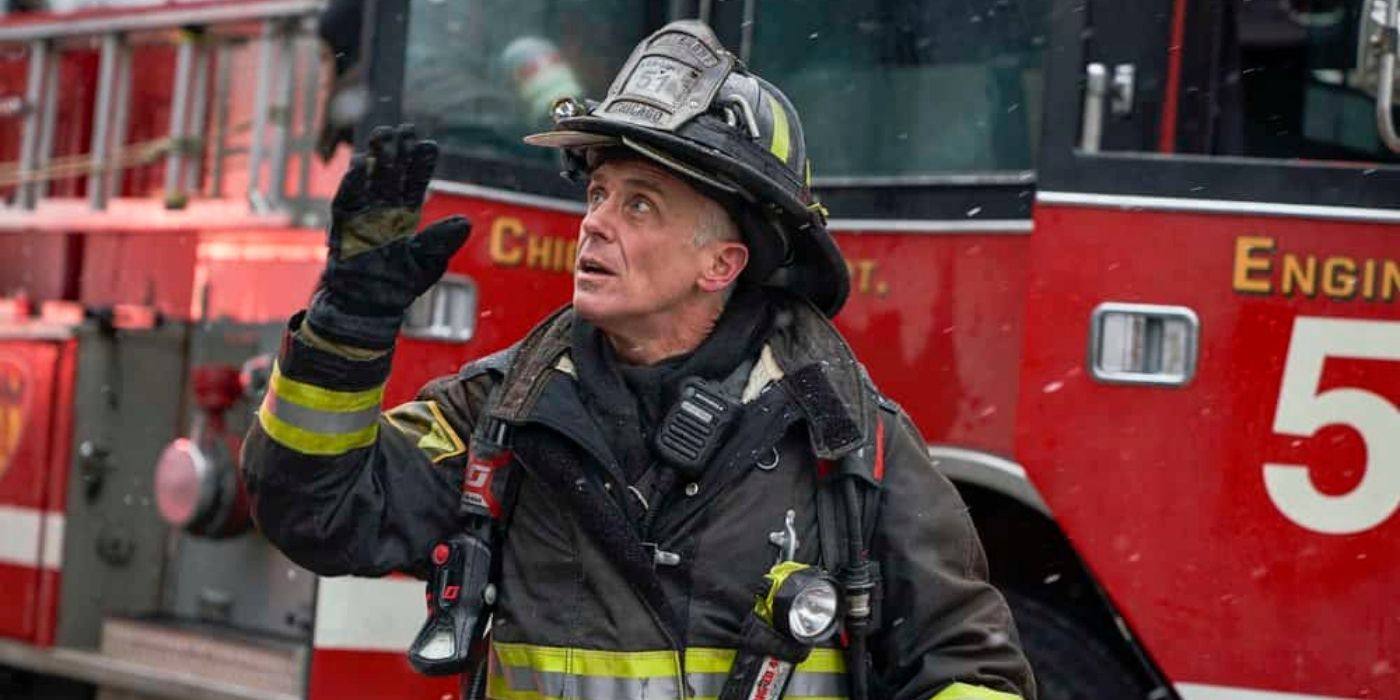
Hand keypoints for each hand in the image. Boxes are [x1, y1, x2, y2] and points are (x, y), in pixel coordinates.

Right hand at [306, 124, 471, 348]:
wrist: (365, 311)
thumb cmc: (396, 290)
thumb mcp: (426, 264)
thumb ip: (442, 242)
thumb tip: (466, 221)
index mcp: (404, 219)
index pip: (413, 186)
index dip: (420, 166)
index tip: (428, 144)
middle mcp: (382, 214)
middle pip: (389, 176)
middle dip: (396, 152)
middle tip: (403, 127)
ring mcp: (361, 220)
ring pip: (368, 182)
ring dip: (374, 160)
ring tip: (381, 136)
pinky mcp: (342, 230)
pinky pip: (346, 203)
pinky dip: (352, 185)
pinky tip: (360, 165)